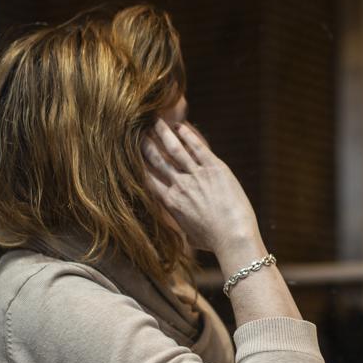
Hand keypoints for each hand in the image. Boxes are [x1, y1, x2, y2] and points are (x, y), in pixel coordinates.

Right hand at [141, 119, 259, 254]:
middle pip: (156, 160)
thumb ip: (183, 227)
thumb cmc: (214, 242)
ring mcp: (197, 175)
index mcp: (171, 202)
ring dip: (163, 133)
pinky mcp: (215, 168)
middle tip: (136, 129)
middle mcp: (179, 186)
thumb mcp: (191, 236)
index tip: (129, 152)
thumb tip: (183, 233)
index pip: (147, 178)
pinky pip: (197, 147)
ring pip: (174, 149)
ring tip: (154, 120)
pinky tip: (180, 126)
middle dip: (145, 143)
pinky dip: (187, 135)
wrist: (233, 237)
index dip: (137, 163)